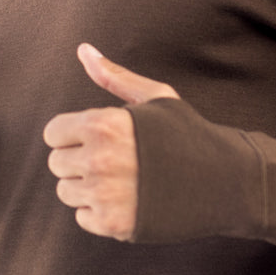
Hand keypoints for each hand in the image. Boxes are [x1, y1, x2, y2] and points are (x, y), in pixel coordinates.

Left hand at [43, 44, 178, 240]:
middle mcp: (99, 160)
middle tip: (111, 159)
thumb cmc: (186, 134)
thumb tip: (83, 49)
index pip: (53, 133)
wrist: (222, 180)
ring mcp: (105, 195)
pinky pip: (83, 218)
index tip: (95, 137)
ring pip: (66, 192)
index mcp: (103, 125)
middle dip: (79, 160)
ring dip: (87, 187)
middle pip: (57, 163)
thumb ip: (113, 76)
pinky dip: (100, 212)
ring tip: (119, 178)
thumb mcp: (154, 96)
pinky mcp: (113, 225)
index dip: (73, 133)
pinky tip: (127, 199)